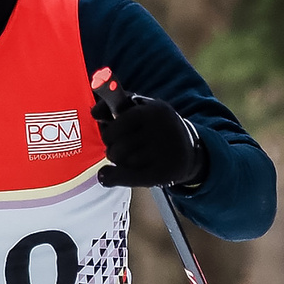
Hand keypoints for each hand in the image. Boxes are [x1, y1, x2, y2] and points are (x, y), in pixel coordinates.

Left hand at [91, 83, 206, 189]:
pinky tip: (105, 175)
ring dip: (119, 162)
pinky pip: (127, 177)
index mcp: (155, 110)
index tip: (110, 135)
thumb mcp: (143, 110)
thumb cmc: (157, 128)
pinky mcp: (163, 173)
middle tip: (121, 149)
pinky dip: (112, 177)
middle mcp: (161, 130)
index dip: (109, 132)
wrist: (190, 151)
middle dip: (112, 148)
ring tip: (130, 158)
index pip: (119, 121)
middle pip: (117, 145)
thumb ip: (117, 105)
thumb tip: (94, 112)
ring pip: (122, 161)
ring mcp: (164, 153)